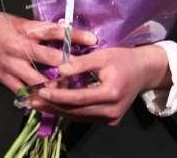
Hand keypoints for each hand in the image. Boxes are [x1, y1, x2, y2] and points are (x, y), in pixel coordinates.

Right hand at [0, 6, 97, 94]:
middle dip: (69, 66)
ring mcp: (11, 63)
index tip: (94, 40)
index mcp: (26, 29)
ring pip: (37, 79)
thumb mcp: (18, 20)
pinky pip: (21, 90)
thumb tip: (63, 32)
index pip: (55, 31)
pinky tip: (47, 102)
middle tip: (88, 73)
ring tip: (72, 92)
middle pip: (49, 58)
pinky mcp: (2, 76)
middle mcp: (20, 46)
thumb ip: (38, 29)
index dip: (75, 35)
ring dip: (55, 85)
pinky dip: (34, 97)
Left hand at [29, 45, 170, 124]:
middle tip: (32, 99)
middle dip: (52, 105)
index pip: (78, 98)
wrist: (144, 71)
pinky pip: (84, 116)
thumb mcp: (102, 55)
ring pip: (78, 116)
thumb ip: (80, 63)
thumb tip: (59, 70)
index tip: (41, 90)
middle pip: (76, 111)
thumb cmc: (124, 59)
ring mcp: (110, 119)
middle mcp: (111, 111)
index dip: (58, 95)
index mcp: (111, 94)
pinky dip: (68, 110)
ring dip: (57, 109)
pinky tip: (54, 104)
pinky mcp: (108, 120)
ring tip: (38, 103)